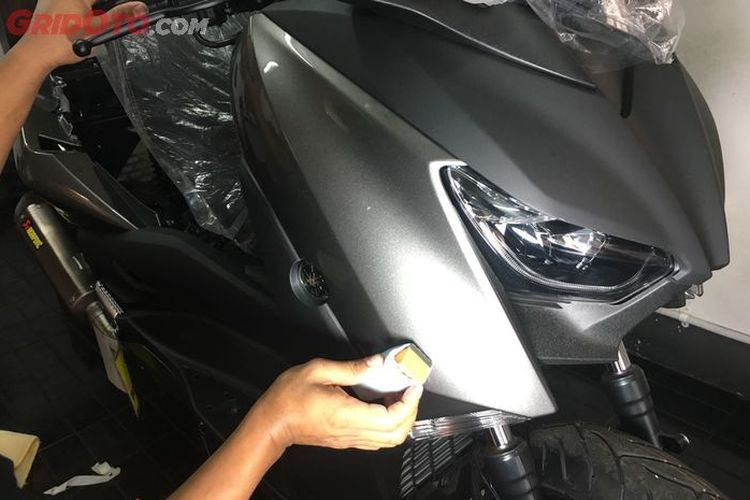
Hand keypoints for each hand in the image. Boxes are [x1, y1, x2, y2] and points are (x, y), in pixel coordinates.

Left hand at [17, 0, 147, 70]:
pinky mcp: (45, 5)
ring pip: (81, 4)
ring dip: (89, 14)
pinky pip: (67, 6)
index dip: (116, 7)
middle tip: (100, 27)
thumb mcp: (97, 29)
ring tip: (84, 30)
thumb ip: (120, 16)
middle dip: (101, 11)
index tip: (124, 12)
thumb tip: (139, 8)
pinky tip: (73, 29)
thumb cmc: (62, 44)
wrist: (36, 54)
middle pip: (92, 1)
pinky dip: (75, 15)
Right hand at [251, 357, 423, 450]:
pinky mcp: (346, 440)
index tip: (413, 386)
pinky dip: (389, 426)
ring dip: (402, 421)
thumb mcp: (317, 369)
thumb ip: (351, 366)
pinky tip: (385, 407)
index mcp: (346, 413)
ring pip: (389, 441)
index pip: (390, 418)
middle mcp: (350, 430)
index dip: (409, 403)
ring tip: (400, 397)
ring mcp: (349, 438)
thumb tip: (375, 363)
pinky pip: (376, 440)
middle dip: (411, 412)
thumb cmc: (287, 398)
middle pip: (396, 434)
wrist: (272, 423)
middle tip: (411, 391)